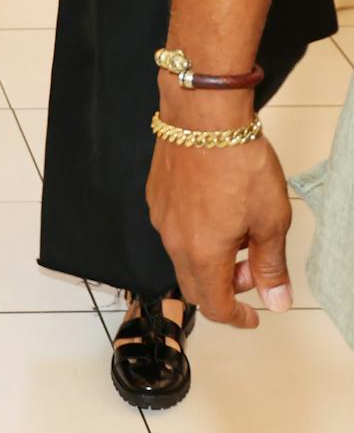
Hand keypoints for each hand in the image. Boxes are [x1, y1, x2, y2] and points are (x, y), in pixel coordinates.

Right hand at [147, 128, 292, 329]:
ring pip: (183, 255)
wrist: (204, 115)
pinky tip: (217, 207)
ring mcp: (161, 215)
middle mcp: (173, 240)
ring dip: (210, 258)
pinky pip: (173, 227)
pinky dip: (196, 233)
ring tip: (239, 228)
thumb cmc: (239, 162)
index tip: (254, 315)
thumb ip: (271, 265)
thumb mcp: (271, 219)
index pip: (215, 306)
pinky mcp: (156, 193)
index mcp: (203, 254)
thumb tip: (276, 301)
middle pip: (195, 285)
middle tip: (253, 268)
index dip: (238, 317)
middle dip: (225, 288)